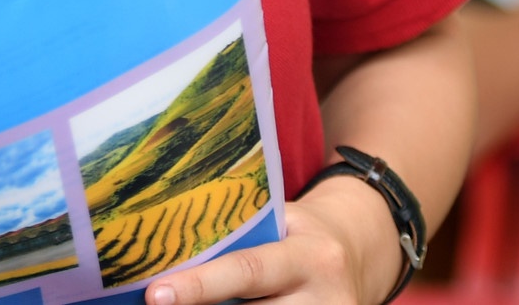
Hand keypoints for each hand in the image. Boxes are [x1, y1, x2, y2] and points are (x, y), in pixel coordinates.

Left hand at [144, 176, 400, 304]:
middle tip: (158, 304)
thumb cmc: (301, 230)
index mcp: (311, 256)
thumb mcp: (281, 220)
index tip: (157, 294)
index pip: (248, 271)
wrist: (361, 252)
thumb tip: (169, 244)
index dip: (200, 285)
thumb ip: (238, 234)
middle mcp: (326, 299)